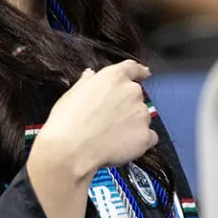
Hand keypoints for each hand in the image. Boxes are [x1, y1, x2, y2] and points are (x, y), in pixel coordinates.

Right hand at [31, 60, 157, 184]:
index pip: (133, 68)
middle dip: (127, 105)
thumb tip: (91, 76)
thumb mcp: (72, 94)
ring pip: (143, 117)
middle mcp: (132, 92)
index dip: (139, 71)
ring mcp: (141, 114)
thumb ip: (87, 83)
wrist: (71, 149)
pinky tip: (124, 146)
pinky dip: (140, 140)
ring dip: (133, 123)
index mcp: (114, 78)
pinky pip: (149, 137)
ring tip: (112, 136)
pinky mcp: (145, 135)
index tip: (144, 73)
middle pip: (136, 96)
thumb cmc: (68, 121)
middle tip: (109, 119)